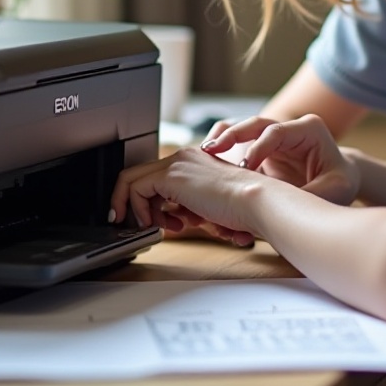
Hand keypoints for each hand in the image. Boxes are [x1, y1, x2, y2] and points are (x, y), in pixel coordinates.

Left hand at [110, 147, 256, 245]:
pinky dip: (138, 210)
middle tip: (141, 225)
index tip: (156, 221)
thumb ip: (189, 207)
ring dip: (137, 210)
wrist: (255, 202)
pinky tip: (156, 225)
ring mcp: (176, 163)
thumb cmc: (241, 208)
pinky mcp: (171, 175)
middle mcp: (182, 157)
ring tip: (157, 228)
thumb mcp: (209, 206)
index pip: (156, 176)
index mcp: (193, 161)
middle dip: (133, 203)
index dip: (150, 201)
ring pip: (130, 181)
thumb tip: (171, 218)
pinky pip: (134, 190)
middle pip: (138, 175)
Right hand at [201, 114, 359, 205]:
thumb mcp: (337, 189)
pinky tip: (206, 162)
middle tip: (212, 150)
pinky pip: (236, 144)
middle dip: (233, 135)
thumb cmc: (339, 182)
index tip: (245, 169)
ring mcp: (271, 137)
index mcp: (308, 128)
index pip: (277, 131)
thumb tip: (290, 204)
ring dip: (222, 138)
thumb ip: (316, 194)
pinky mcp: (258, 149)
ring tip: (203, 152)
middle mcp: (286, 128)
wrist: (337, 182)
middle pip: (255, 123)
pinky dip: (222, 150)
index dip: (258, 147)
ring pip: (241, 127)